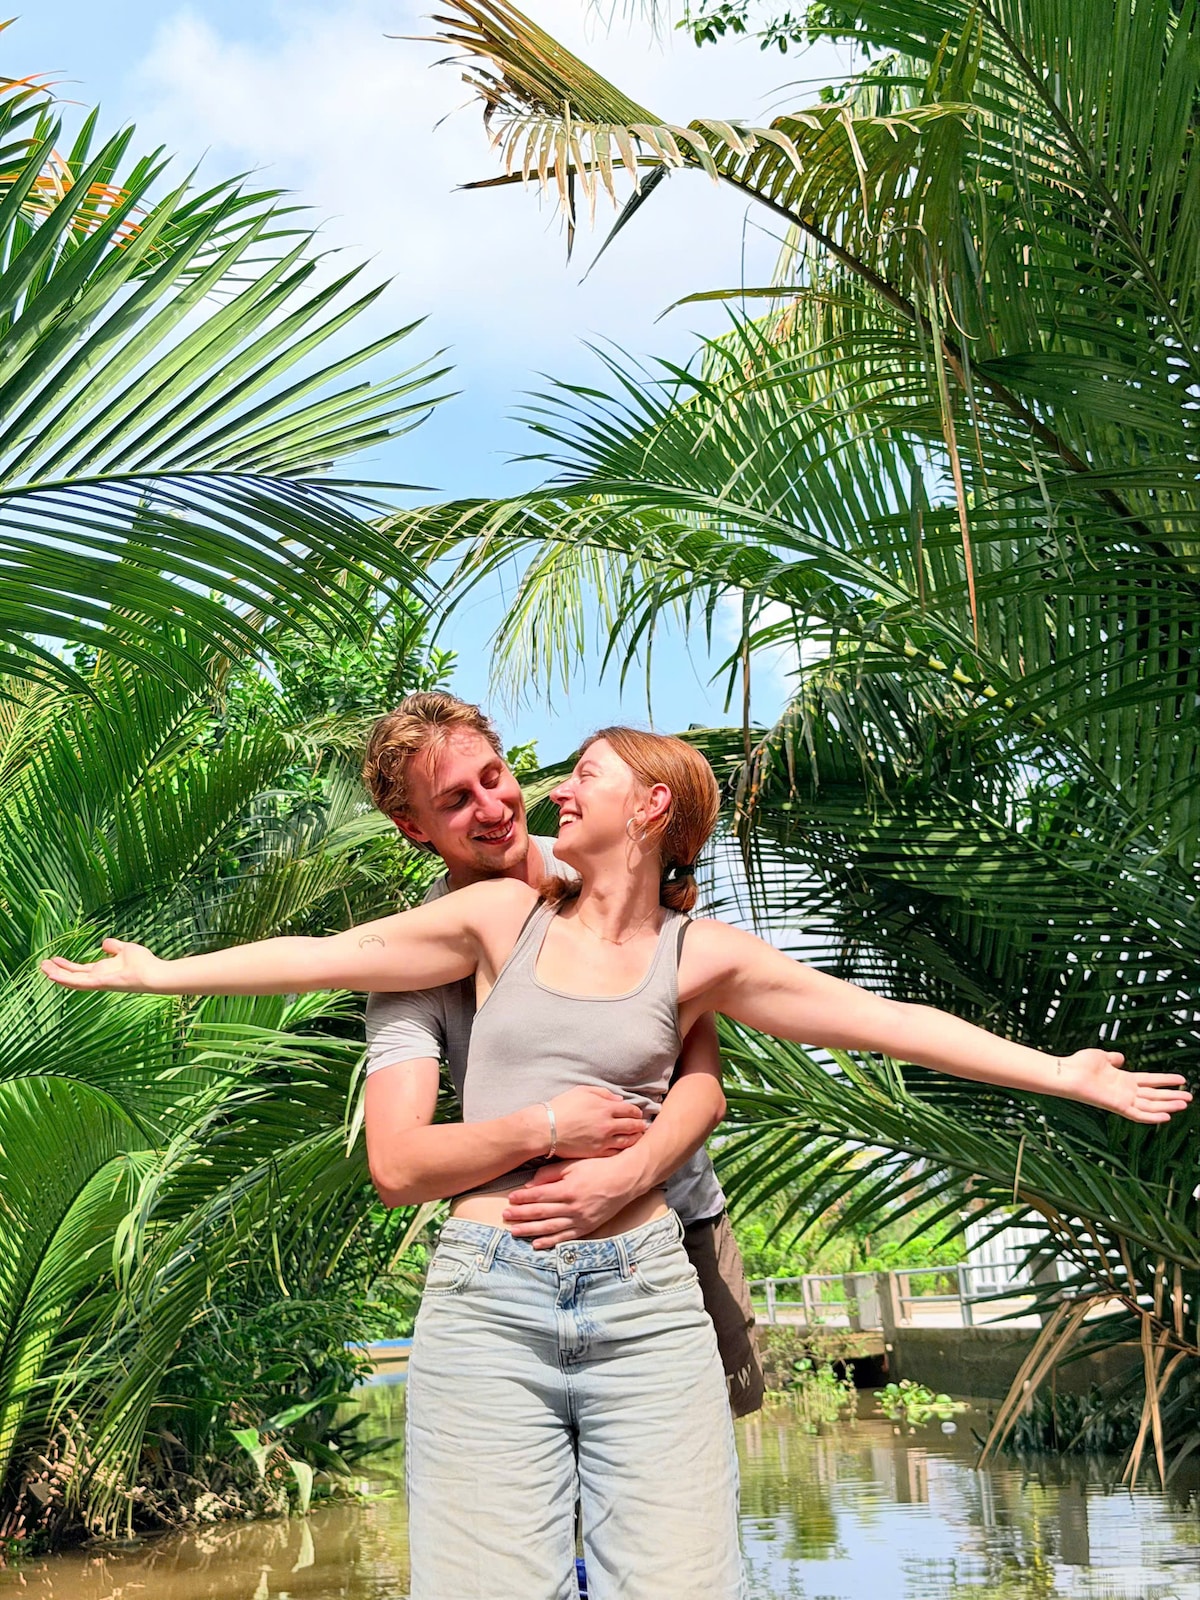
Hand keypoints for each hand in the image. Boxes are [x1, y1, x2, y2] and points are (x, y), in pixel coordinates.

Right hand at [41, 938, 168, 993]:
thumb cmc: (144, 963)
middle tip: (43, 964)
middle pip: (73, 975)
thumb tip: (104, 943)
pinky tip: (53, 976)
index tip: (55, 959)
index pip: (80, 969)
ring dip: (57, 975)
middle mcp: (98, 978)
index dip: (67, 966)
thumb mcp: (125, 949)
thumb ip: (114, 947)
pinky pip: (79, 983)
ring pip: (72, 980)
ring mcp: (98, 982)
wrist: (154, 972)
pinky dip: (66, 980)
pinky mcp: (100, 983)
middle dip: (58, 971)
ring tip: (43, 968)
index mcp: (103, 970)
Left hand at [503, 1156, 644, 1248]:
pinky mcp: (587, 1228)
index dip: (522, 1198)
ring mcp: (580, 1219)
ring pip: (549, 1228)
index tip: (510, 1199)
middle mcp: (573, 1207)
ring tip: (514, 1231)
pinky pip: (565, 1237)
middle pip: (541, 1213)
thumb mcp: (574, 1165)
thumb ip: (550, 1174)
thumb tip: (530, 1185)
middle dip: (521, 1215)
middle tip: (506, 1216)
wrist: (625, 1179)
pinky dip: (549, 1242)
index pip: (539, 1196)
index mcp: (568, 1189)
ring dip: (529, 1230)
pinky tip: (536, 1243)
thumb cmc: (599, 1168)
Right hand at [546, 1086, 646, 1158]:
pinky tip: (625, 1149)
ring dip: (635, 1139)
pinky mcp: (597, 1153)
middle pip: (633, 1126)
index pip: (631, 1110)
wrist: (547, 1129)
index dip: (637, 1112)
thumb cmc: (562, 1107)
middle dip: (640, 1126)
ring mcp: (604, 1140)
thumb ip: (603, 1093)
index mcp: (606, 1107)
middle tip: (643, 1127)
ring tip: (638, 1138)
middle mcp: (608, 1124)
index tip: (638, 1114)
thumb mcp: (582, 1091)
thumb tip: (619, 1100)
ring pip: (628, 1141)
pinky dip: (624, 1150)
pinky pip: (616, 1152)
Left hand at [1058, 1049, 1191, 1122]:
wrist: (1067, 1073)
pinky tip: (1167, 1115)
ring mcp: (1123, 1099)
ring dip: (1168, 1104)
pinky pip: (1138, 1114)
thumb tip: (1120, 1057)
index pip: (1150, 1080)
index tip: (1182, 1079)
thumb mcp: (1101, 1057)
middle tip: (1190, 1097)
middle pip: (1155, 1094)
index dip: (1166, 1080)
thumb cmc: (1079, 1064)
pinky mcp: (1117, 1106)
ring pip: (1151, 1104)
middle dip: (1172, 1095)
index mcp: (1124, 1079)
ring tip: (1185, 1103)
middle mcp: (1125, 1091)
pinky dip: (1152, 1116)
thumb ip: (1113, 1059)